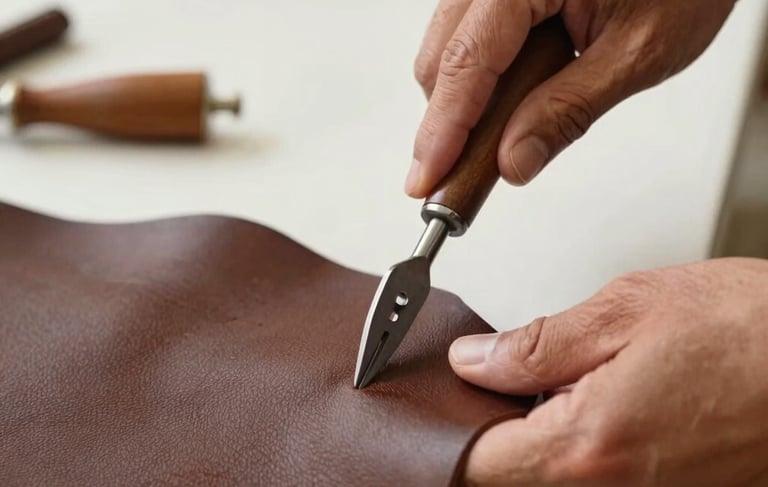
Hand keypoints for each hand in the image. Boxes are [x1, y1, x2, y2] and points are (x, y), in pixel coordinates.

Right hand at [407, 0, 735, 195]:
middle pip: (441, 59)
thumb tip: (515, 160)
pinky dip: (478, 82)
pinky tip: (506, 103)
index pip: (468, 61)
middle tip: (464, 176)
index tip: (428, 179)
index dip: (443, 129)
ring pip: (446, 52)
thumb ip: (569, 109)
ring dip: (462, 104)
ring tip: (501, 138)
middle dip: (447, 124)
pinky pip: (467, 40)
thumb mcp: (638, 52)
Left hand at [448, 258, 767, 485]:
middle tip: (499, 372)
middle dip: (492, 425)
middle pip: (507, 474)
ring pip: (550, 475)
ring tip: (560, 377)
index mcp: (588, 445)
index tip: (445, 395)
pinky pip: (595, 473)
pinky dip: (579, 438)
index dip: (448, 427)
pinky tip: (597, 396)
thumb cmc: (752, 331)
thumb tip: (474, 361)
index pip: (475, 462)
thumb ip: (536, 344)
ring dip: (536, 431)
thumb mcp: (626, 310)